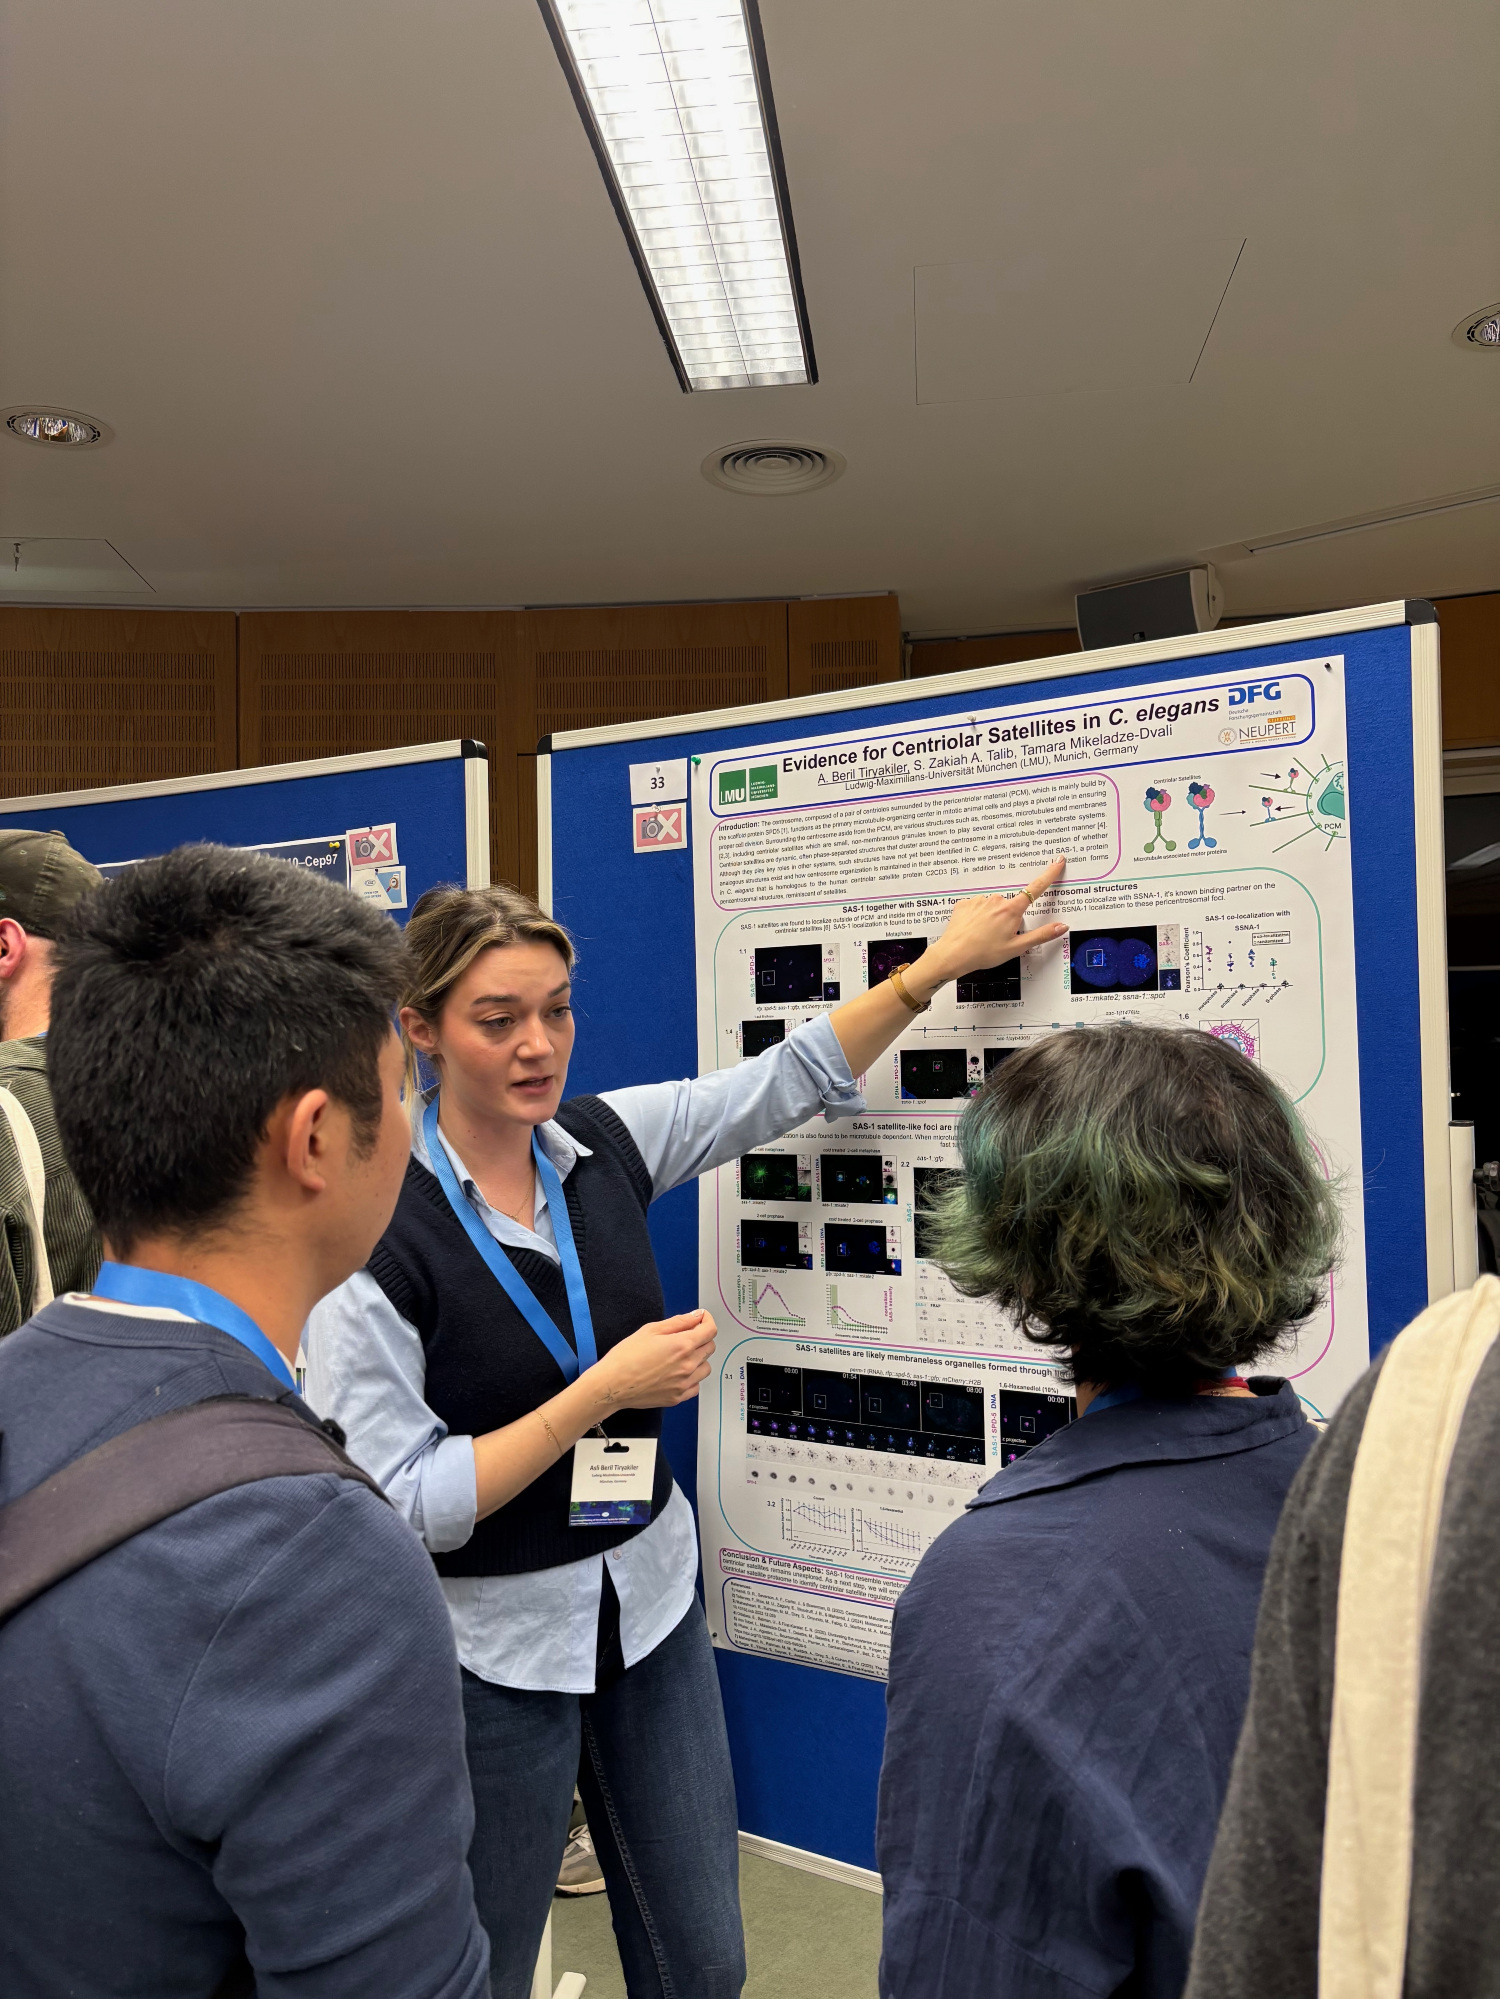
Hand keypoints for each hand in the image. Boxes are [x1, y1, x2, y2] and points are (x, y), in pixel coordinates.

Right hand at [596, 1309, 717, 1410]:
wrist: (612, 1385)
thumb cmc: (626, 1357)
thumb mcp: (650, 1330)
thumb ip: (678, 1322)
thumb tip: (696, 1316)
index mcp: (682, 1345)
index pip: (710, 1330)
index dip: (707, 1320)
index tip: (702, 1319)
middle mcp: (688, 1366)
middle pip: (710, 1348)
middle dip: (702, 1338)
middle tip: (686, 1336)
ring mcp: (684, 1384)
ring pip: (706, 1368)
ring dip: (699, 1359)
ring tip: (680, 1357)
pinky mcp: (678, 1398)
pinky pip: (696, 1386)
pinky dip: (692, 1378)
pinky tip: (677, 1373)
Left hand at [909, 857, 1067, 995]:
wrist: (953, 955)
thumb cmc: (984, 953)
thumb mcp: (1017, 947)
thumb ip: (1041, 935)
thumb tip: (1062, 926)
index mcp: (1012, 910)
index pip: (1036, 888)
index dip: (1049, 874)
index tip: (1057, 861)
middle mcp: (996, 900)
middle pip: (1011, 905)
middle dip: (1009, 917)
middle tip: (999, 936)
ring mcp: (980, 900)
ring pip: (993, 907)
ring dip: (992, 917)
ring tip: (983, 935)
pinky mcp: (965, 903)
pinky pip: (977, 907)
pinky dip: (977, 917)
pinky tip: (973, 930)